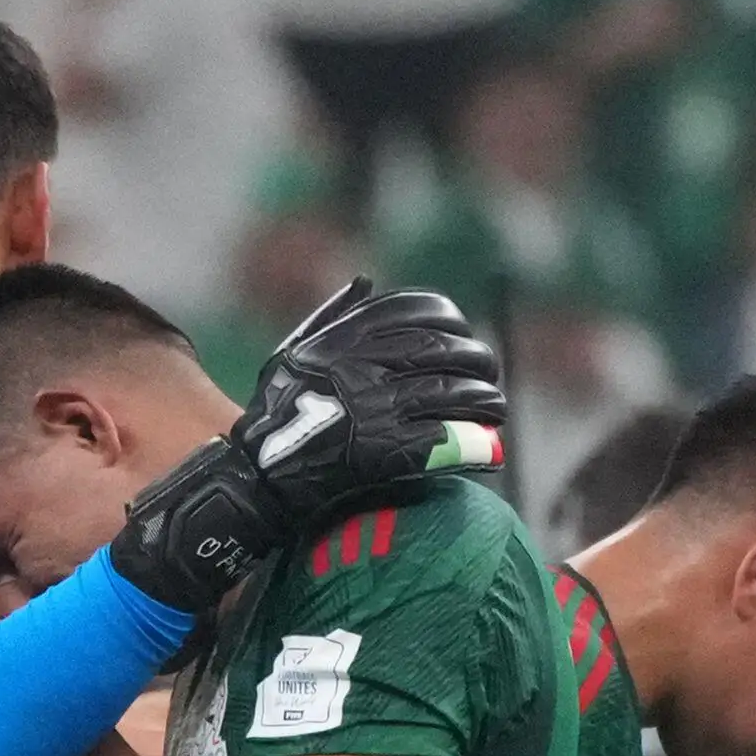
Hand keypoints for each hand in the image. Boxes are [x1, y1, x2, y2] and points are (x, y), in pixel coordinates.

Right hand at [232, 277, 507, 523]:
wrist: (259, 474)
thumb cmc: (275, 412)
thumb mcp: (292, 351)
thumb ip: (331, 315)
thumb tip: (366, 280)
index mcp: (347, 336)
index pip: (418, 310)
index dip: (451, 319)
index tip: (463, 332)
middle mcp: (365, 365)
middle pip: (445, 350)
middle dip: (477, 359)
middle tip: (489, 373)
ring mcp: (377, 407)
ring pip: (451, 393)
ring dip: (483, 400)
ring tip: (496, 408)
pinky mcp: (386, 450)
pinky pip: (443, 438)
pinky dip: (472, 442)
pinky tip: (489, 446)